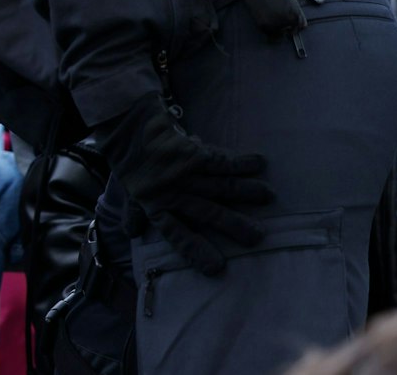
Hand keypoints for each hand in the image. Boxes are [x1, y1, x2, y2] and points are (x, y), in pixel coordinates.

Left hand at [104, 95, 273, 274]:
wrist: (129, 128)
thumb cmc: (130, 162)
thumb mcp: (128, 190)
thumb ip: (133, 213)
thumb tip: (132, 233)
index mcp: (156, 206)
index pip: (178, 234)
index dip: (196, 250)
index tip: (217, 267)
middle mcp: (174, 193)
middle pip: (208, 213)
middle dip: (233, 226)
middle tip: (257, 237)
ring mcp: (185, 173)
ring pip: (220, 186)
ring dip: (246, 192)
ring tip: (269, 197)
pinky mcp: (193, 153)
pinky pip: (220, 161)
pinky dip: (240, 162)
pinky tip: (259, 163)